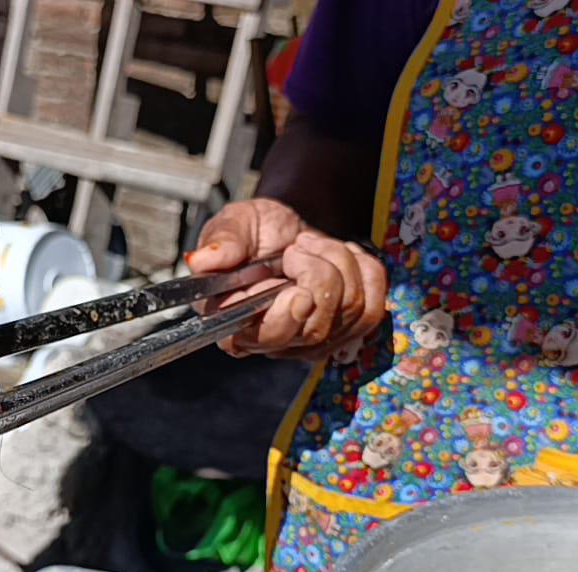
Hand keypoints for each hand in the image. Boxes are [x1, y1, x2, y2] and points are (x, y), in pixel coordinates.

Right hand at [186, 198, 386, 359]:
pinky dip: (365, 271)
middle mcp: (275, 341)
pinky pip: (375, 306)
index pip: (264, 340)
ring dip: (339, 263)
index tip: (297, 292)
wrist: (290, 228)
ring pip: (350, 312)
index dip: (285, 321)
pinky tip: (342, 257)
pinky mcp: (348, 330)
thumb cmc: (257, 231)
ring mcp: (314, 341)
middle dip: (318, 275)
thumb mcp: (234, 225)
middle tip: (300, 247)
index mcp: (235, 322)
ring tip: (315, 245)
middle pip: (314, 329)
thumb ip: (221, 242)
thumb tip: (202, 260)